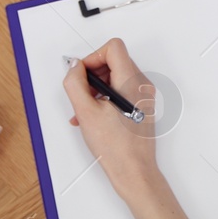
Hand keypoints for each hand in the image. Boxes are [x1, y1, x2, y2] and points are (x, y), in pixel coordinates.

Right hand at [64, 38, 160, 189]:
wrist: (134, 171)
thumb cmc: (116, 147)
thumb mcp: (86, 112)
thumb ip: (75, 83)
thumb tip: (74, 67)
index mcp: (132, 81)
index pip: (113, 47)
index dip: (92, 57)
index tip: (82, 74)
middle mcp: (141, 85)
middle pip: (113, 61)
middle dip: (92, 74)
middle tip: (81, 93)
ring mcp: (143, 96)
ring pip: (115, 77)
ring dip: (95, 89)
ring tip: (83, 110)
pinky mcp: (140, 107)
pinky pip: (120, 91)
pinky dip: (104, 98)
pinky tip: (91, 117)